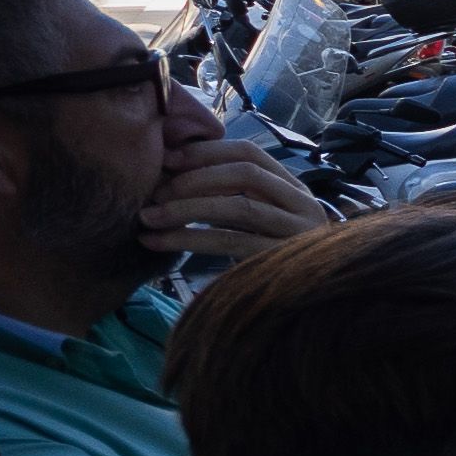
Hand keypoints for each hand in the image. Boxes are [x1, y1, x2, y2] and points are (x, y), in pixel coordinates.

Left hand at [139, 140, 333, 258]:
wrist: (309, 304)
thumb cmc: (271, 258)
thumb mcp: (260, 221)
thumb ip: (234, 197)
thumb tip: (173, 172)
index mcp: (295, 189)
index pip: (250, 154)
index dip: (206, 152)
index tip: (167, 160)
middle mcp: (303, 205)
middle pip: (247, 173)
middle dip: (195, 177)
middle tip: (155, 192)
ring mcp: (298, 232)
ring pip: (239, 207)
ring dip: (186, 208)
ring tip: (147, 218)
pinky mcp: (281, 259)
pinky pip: (231, 241)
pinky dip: (189, 238)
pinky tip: (159, 242)